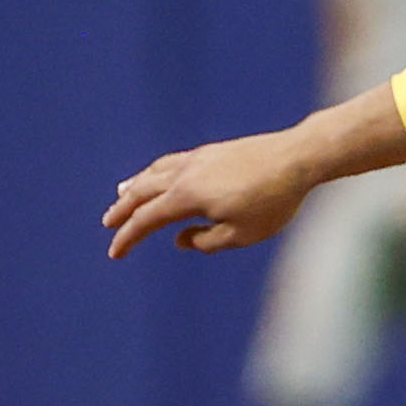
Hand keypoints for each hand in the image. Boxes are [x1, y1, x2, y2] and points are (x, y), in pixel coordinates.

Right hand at [105, 129, 322, 256]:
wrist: (297, 157)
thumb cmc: (273, 201)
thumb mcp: (242, 234)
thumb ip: (206, 241)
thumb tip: (180, 240)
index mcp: (186, 196)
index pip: (146, 220)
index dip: (127, 238)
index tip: (114, 254)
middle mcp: (184, 173)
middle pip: (142, 192)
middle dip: (123, 210)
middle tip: (108, 223)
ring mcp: (197, 158)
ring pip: (155, 172)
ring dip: (135, 185)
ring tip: (123, 193)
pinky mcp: (212, 151)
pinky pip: (172, 162)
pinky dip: (156, 171)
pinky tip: (161, 174)